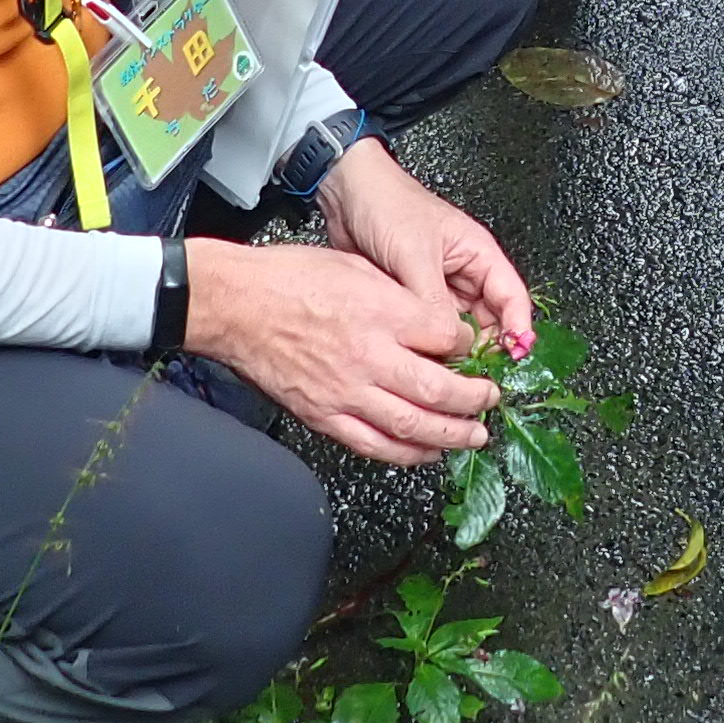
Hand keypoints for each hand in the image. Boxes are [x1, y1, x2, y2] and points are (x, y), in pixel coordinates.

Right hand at [183, 233, 497, 463]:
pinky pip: (374, 445)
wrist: (234, 304)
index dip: (467, 346)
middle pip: (441, 389)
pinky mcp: (324, 415)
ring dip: (451, 435)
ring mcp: (346, 392)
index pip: (447, 338)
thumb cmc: (287, 279)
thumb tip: (435, 324)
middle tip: (490, 400)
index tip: (472, 349)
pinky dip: (406, 455)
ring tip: (474, 436)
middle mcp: (370, 356)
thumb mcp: (358, 268)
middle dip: (475, 399)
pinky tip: (425, 454)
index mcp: (382, 312)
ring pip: (413, 426)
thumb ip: (402, 299)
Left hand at [316, 135, 535, 357]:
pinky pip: (428, 330)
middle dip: (485, 348)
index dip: (518, 327)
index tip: (515, 354)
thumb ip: (433, 300)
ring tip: (449, 373)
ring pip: (457, 330)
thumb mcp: (415, 254)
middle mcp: (462, 274)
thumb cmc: (387, 204)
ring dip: (454, 350)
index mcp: (478, 254)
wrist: (344, 193)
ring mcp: (437, 289)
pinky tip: (421, 361)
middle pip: (488, 321)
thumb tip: (451, 342)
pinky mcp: (412, 300)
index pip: (512, 297)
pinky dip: (428, 346)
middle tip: (475, 375)